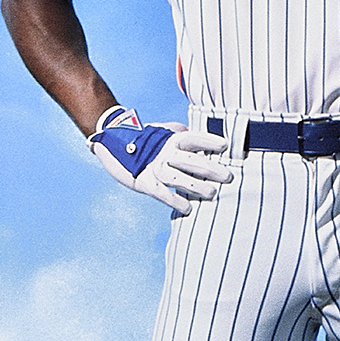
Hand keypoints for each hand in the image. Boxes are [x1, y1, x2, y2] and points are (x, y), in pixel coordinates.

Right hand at [88, 109, 232, 214]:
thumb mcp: (162, 131)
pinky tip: (188, 209)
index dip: (209, 141)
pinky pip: (162, 193)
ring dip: (197, 187)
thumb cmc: (143, 139)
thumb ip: (179, 132)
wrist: (110, 141)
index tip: (226, 146)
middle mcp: (164, 152)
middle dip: (211, 169)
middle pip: (192, 160)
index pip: (194, 138)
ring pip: (179, 178)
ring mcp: (154, 168)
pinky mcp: (143, 182)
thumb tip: (193, 131)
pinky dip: (175, 201)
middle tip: (228, 177)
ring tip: (212, 194)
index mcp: (171, 139)